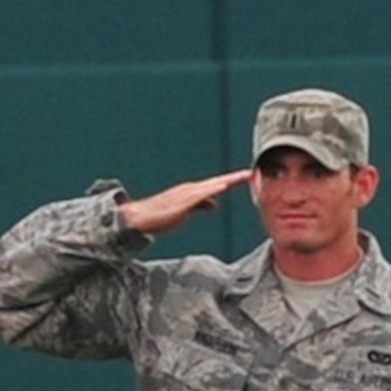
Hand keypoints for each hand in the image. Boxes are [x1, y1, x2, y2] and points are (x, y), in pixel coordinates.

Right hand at [119, 169, 253, 236]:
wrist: (140, 217)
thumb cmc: (161, 215)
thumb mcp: (186, 210)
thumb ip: (201, 205)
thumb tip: (215, 205)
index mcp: (193, 191)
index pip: (217, 184)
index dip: (232, 181)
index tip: (247, 177)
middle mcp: (192, 189)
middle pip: (217, 182)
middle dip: (234, 178)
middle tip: (250, 174)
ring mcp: (187, 194)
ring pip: (212, 185)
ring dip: (227, 181)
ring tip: (242, 177)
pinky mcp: (182, 202)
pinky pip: (200, 195)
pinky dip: (212, 190)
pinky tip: (222, 187)